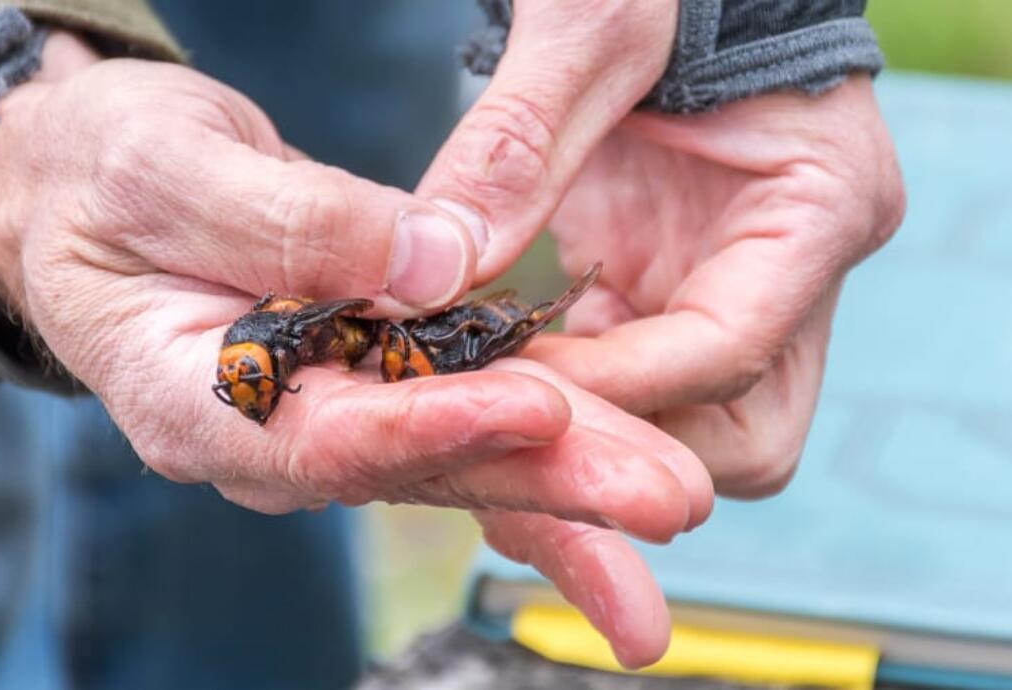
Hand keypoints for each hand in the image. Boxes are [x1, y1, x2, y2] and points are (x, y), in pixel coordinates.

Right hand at [0, 35, 709, 546]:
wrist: (87, 187)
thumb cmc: (100, 174)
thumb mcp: (167, 170)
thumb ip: (290, 222)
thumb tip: (425, 262)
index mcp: (193, 400)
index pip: (322, 437)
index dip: (429, 429)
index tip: (534, 411)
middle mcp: (267, 431)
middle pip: (416, 468)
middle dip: (544, 484)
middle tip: (663, 498)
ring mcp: (322, 410)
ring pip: (454, 452)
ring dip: (567, 473)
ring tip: (672, 494)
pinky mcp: (364, 377)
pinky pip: (459, 410)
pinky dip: (540, 429)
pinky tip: (621, 446)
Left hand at [419, 2, 904, 496]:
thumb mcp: (591, 30)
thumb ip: (516, 146)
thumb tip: (432, 275)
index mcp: (820, 205)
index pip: (729, 350)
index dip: (613, 386)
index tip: (501, 381)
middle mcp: (798, 268)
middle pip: (745, 436)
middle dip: (627, 445)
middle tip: (502, 420)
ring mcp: (742, 286)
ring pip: (691, 429)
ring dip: (592, 432)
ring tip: (482, 404)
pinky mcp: (679, 287)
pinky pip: (635, 382)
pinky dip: (568, 392)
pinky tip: (492, 371)